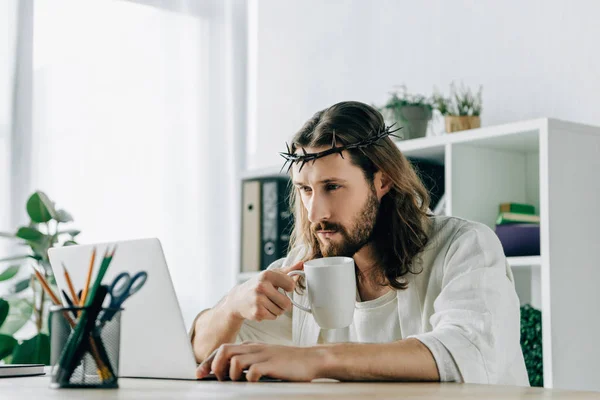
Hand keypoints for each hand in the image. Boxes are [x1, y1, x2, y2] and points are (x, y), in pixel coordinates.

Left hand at [196, 342, 324, 381]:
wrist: (311, 359)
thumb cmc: (287, 362)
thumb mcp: (264, 357)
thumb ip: (248, 361)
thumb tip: (228, 373)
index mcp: (251, 346)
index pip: (223, 349)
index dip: (208, 361)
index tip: (200, 373)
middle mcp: (254, 348)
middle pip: (224, 350)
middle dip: (214, 365)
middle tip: (215, 378)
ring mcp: (263, 355)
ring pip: (235, 360)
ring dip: (230, 374)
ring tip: (235, 382)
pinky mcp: (272, 365)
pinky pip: (253, 371)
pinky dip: (248, 379)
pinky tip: (253, 382)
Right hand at [224, 261, 303, 321]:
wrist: (238, 299)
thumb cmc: (258, 285)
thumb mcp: (271, 275)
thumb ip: (288, 271)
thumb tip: (302, 264)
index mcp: (266, 275)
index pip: (291, 285)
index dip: (289, 288)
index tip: (283, 287)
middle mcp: (261, 286)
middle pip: (287, 303)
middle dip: (284, 303)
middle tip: (275, 298)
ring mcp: (258, 300)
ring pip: (280, 311)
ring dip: (277, 309)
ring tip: (267, 303)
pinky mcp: (256, 312)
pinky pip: (274, 317)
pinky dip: (270, 315)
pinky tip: (262, 308)